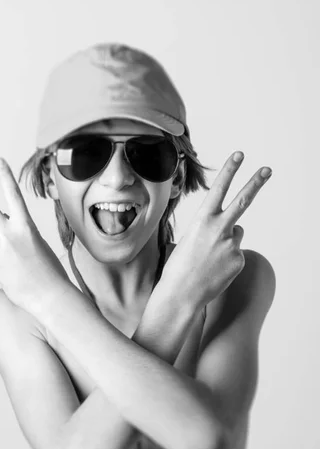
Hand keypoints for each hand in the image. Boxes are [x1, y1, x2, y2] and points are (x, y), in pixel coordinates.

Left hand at [0, 157, 69, 316]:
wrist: (50, 297)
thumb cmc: (51, 271)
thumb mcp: (39, 245)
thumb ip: (19, 234)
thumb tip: (2, 231)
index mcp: (26, 228)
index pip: (14, 196)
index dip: (5, 177)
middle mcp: (9, 237)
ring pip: (1, 246)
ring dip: (10, 254)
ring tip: (26, 267)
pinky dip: (8, 267)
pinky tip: (20, 275)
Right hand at [161, 152, 271, 308]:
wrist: (181, 294)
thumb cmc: (179, 267)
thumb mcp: (190, 239)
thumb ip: (213, 230)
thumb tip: (237, 230)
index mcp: (202, 220)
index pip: (218, 189)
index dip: (229, 171)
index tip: (239, 155)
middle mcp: (219, 229)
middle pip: (243, 201)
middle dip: (256, 183)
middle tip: (268, 169)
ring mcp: (231, 245)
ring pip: (235, 234)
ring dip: (226, 242)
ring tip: (209, 258)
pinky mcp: (239, 260)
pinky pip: (236, 253)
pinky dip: (228, 260)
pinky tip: (215, 269)